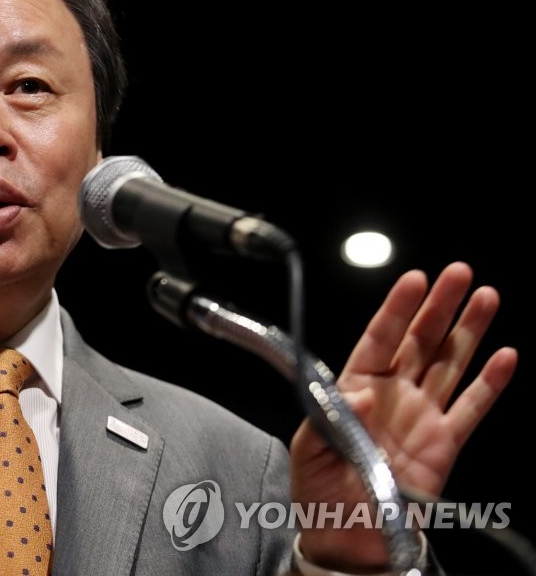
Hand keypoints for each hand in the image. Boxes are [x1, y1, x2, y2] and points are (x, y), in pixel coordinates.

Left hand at [290, 262, 516, 569]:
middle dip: (439, 306)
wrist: (345, 539)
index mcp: (354, 389)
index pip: (379, 339)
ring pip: (450, 364)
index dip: (397, 309)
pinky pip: (471, 408)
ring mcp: (421, 416)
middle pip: (420, 341)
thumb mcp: (308, 449)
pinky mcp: (445, 444)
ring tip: (487, 297)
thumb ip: (329, 417)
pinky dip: (490, 383)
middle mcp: (392, 395)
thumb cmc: (318, 491)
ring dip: (469, 331)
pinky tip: (505, 356)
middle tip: (459, 273)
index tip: (414, 279)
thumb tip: (358, 393)